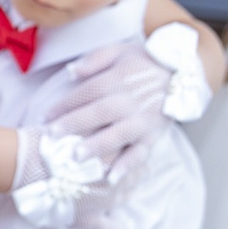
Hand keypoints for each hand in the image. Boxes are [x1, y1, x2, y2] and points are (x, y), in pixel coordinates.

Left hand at [44, 41, 171, 168]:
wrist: (183, 73)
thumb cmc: (144, 62)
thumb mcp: (119, 50)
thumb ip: (94, 59)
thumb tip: (70, 72)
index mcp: (119, 79)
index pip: (87, 92)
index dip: (64, 104)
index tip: (44, 117)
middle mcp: (131, 100)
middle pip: (99, 112)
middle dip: (74, 124)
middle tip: (51, 136)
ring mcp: (143, 119)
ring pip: (118, 134)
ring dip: (97, 146)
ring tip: (76, 157)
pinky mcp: (154, 135)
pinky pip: (141, 152)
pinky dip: (127, 166)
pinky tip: (111, 178)